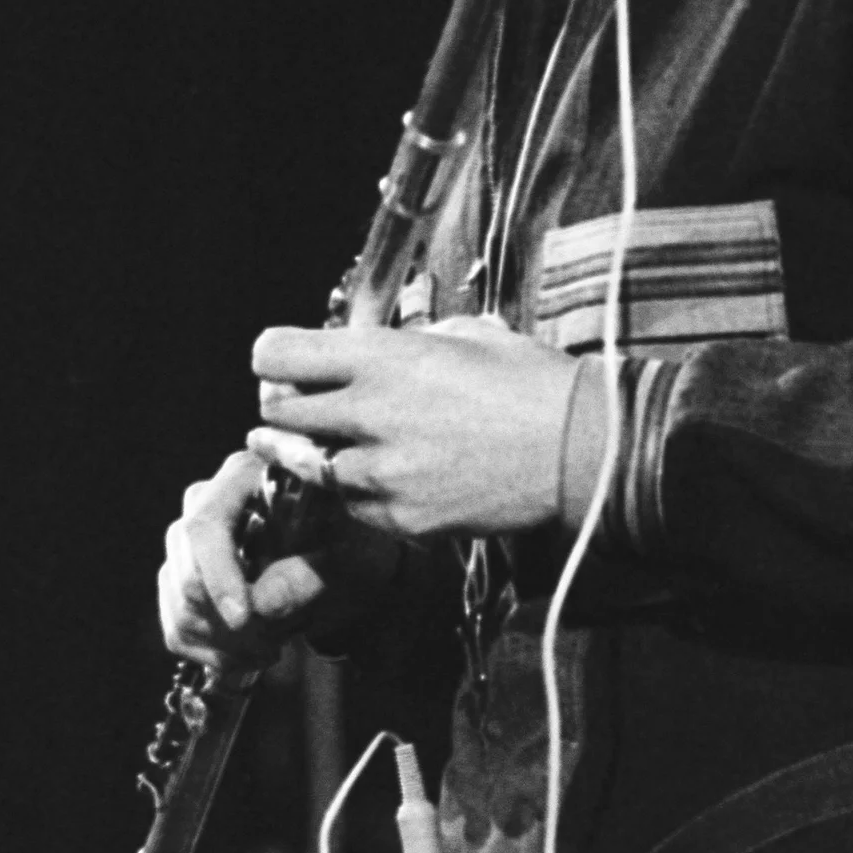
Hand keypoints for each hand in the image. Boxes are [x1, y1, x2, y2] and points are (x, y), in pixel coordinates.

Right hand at [158, 448, 399, 670]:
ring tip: (269, 650)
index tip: (244, 618)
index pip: (206, 525)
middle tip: (272, 647)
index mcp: (244, 476)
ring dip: (222, 642)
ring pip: (179, 603)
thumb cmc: (351, 543)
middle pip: (185, 569)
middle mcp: (205, 501)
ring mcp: (187, 542)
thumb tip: (260, 606)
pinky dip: (209, 653)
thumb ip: (307, 575)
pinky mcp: (181, 579)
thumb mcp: (347, 555)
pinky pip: (174, 626)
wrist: (347, 562)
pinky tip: (246, 655)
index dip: (217, 575)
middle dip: (225, 621)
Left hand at [248, 314, 580, 540]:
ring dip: (322, 454)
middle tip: (312, 405)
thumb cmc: (529, 383)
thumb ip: (401, 345)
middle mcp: (367, 413)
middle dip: (287, 405)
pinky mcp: (399, 518)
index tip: (286, 364)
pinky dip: (362, 492)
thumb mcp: (463, 334)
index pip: (273, 353)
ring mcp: (380, 473)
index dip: (275, 358)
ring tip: (360, 444)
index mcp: (380, 356)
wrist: (579, 450)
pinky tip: (397, 475)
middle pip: (276, 411)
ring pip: (308, 466)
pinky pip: (353, 505)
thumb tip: (369, 351)